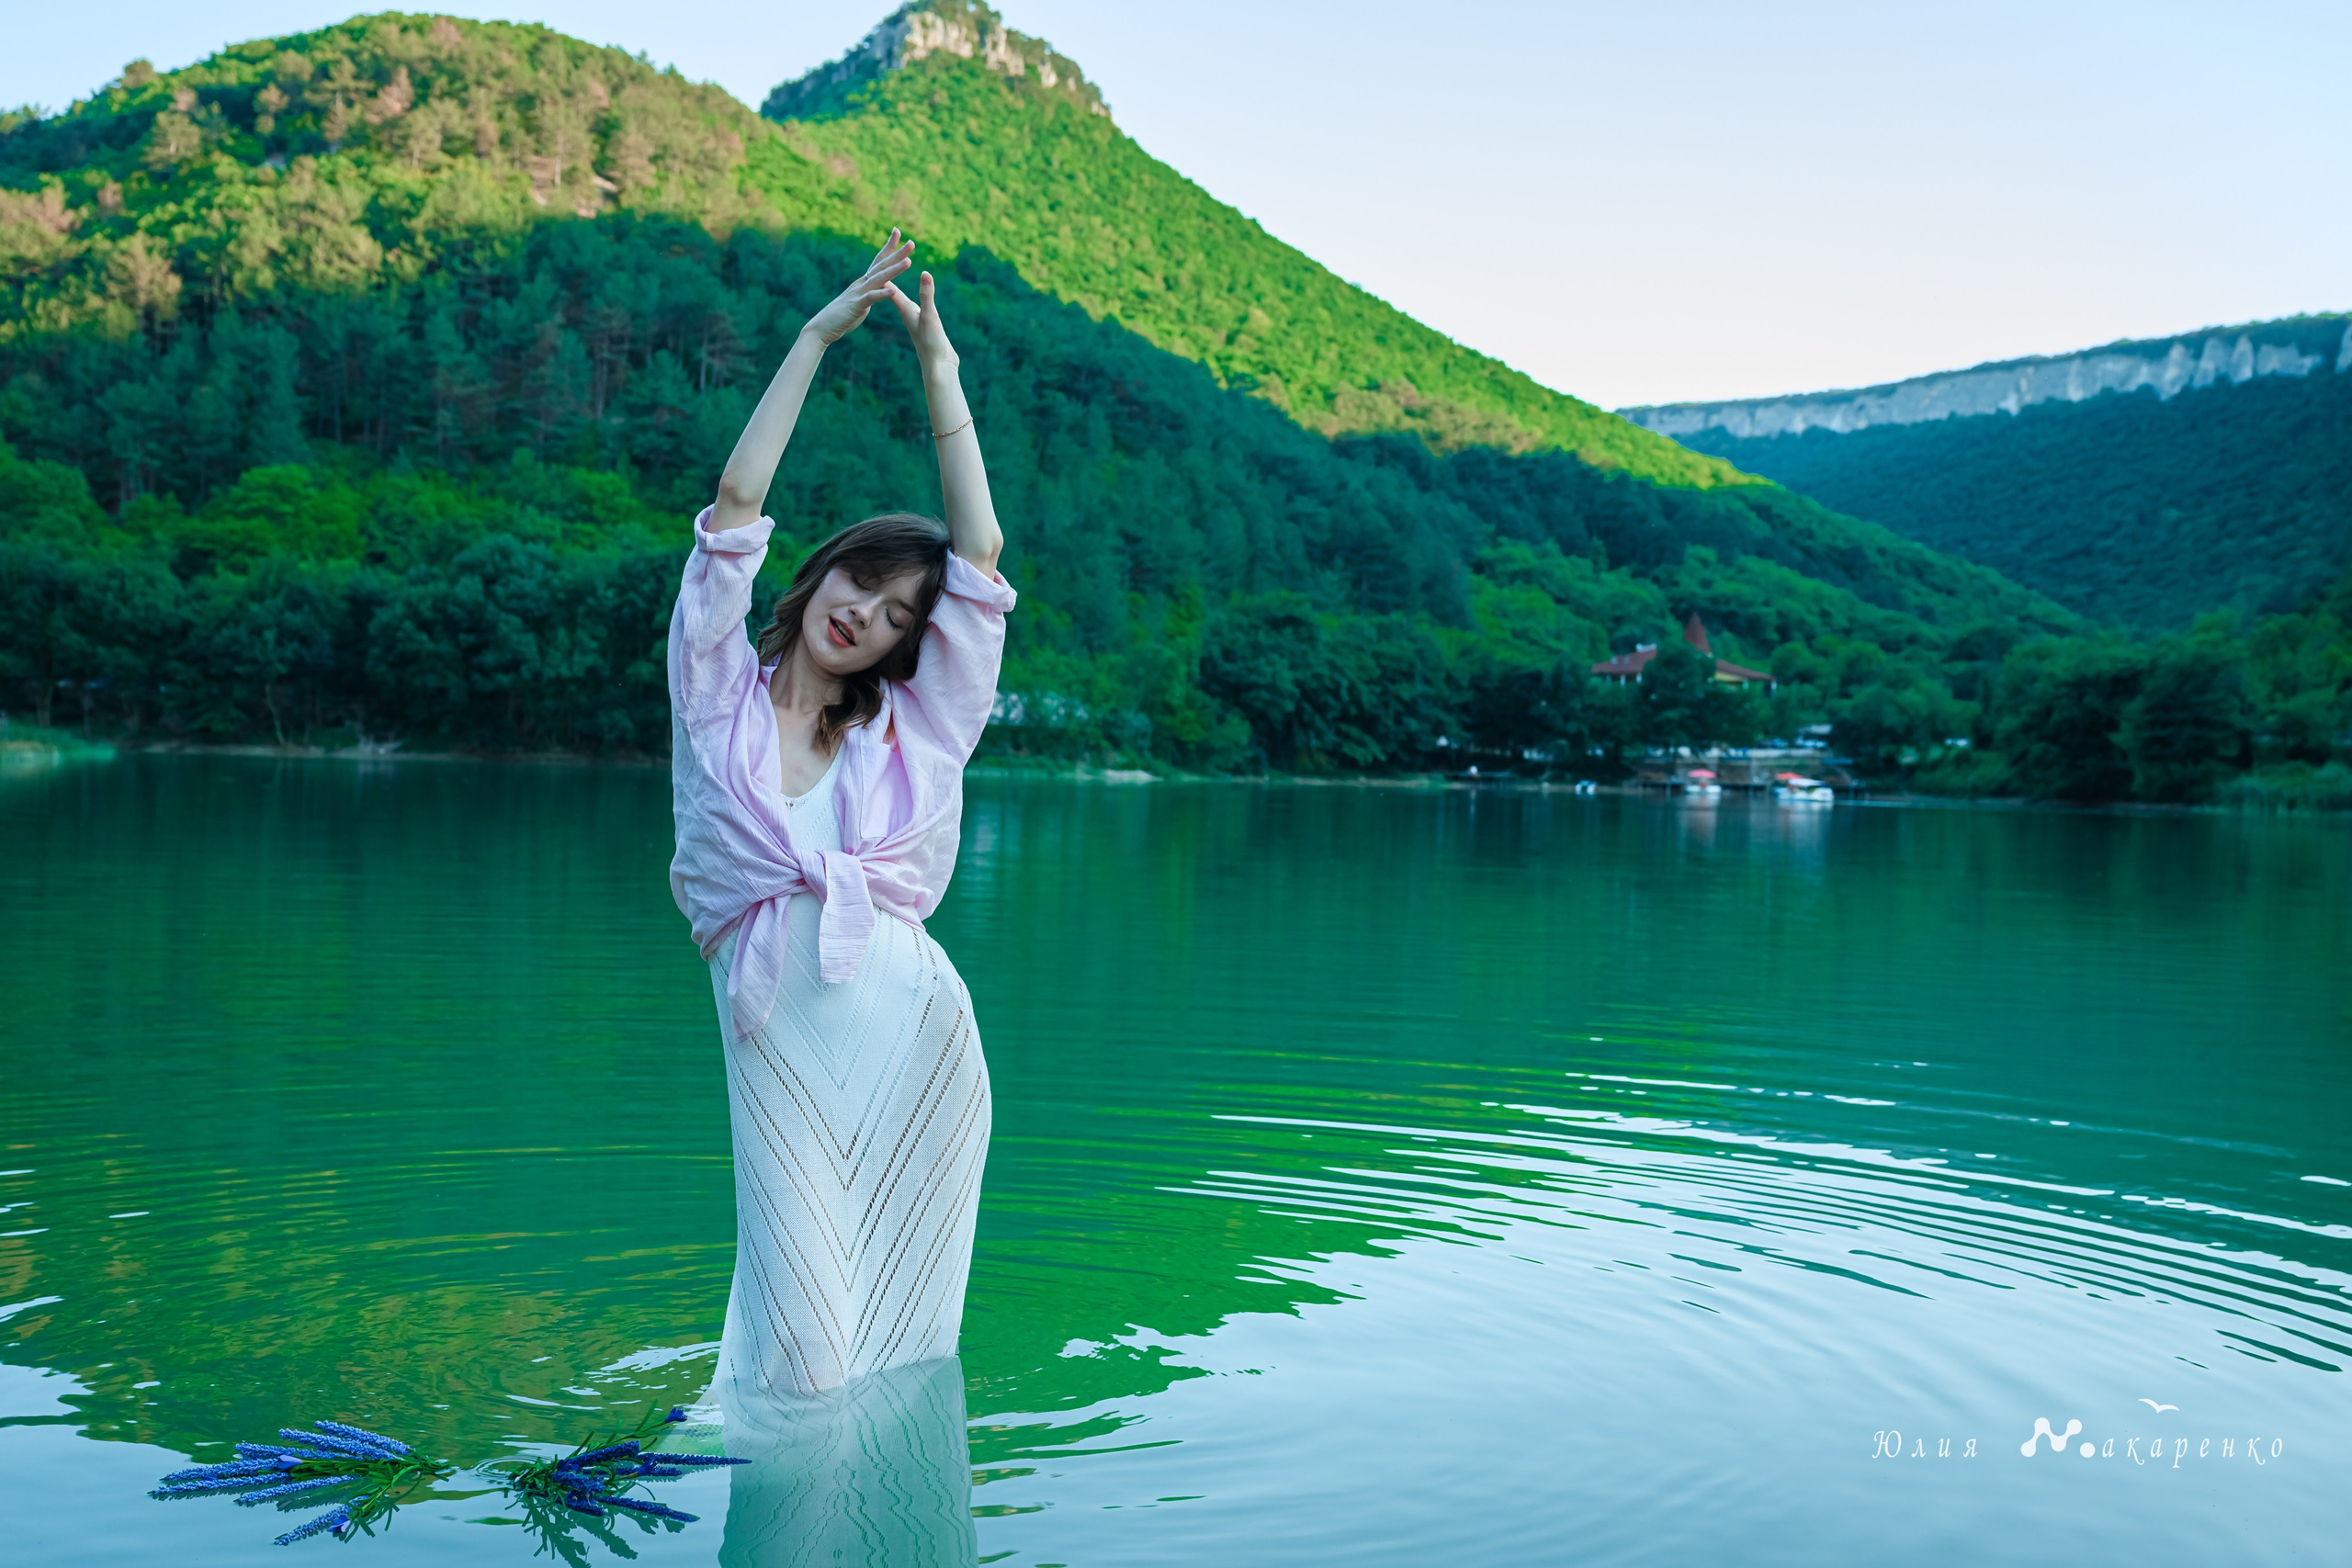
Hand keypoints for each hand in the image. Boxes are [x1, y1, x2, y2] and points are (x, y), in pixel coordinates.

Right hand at [803, 231, 914, 345]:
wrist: (822, 327)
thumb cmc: (841, 317)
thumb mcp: (859, 302)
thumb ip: (868, 295)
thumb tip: (876, 291)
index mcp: (863, 282)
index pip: (878, 261)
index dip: (889, 247)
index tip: (898, 232)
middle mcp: (861, 284)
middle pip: (881, 265)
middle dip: (897, 254)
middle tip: (912, 243)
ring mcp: (858, 293)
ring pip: (879, 279)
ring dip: (894, 270)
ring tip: (909, 262)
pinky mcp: (856, 306)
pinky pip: (871, 298)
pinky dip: (882, 294)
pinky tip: (894, 291)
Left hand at [887, 270, 958, 372]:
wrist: (938, 368)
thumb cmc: (932, 344)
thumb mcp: (930, 316)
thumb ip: (927, 295)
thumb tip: (924, 273)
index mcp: (906, 310)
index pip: (890, 287)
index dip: (886, 271)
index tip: (879, 257)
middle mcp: (908, 314)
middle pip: (894, 291)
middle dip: (890, 276)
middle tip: (883, 261)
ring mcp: (916, 321)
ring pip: (903, 299)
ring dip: (897, 287)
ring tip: (892, 277)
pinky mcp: (925, 327)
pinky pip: (916, 307)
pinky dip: (913, 298)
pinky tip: (916, 301)